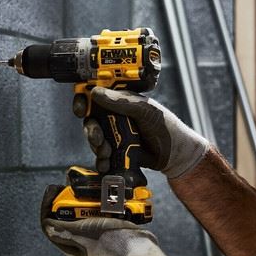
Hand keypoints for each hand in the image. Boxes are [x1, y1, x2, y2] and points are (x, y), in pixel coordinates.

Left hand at [40, 185, 177, 255]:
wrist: (141, 250)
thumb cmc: (112, 244)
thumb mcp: (83, 234)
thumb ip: (63, 229)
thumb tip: (45, 224)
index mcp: (72, 247)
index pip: (50, 225)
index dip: (47, 207)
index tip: (53, 190)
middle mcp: (82, 242)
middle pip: (66, 217)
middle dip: (66, 199)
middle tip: (70, 185)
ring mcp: (96, 236)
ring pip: (83, 214)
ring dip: (83, 199)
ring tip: (87, 187)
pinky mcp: (110, 230)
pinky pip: (99, 215)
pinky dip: (99, 203)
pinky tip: (102, 194)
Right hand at [83, 87, 209, 179]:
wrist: (175, 155)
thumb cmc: (165, 127)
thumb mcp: (145, 110)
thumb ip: (122, 102)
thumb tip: (96, 92)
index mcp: (120, 101)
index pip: (95, 95)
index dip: (84, 100)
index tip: (81, 107)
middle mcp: (114, 116)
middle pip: (90, 119)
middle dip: (90, 129)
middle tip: (98, 137)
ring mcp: (114, 134)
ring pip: (93, 138)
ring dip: (96, 145)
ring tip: (106, 151)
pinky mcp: (115, 151)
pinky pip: (101, 154)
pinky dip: (100, 159)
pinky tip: (106, 162)